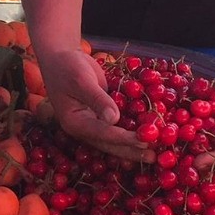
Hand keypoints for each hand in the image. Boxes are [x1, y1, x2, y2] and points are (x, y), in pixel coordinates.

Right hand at [37, 47, 151, 163]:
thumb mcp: (81, 80)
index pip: (102, 134)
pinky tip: (148, 133)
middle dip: (131, 150)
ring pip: (115, 138)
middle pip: (110, 143)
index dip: (124, 139)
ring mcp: (93, 122)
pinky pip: (118, 126)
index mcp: (75, 123)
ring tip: (154, 152)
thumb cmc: (67, 66)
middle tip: (153, 157)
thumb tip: (113, 119)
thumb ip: (98, 99)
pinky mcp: (101, 115)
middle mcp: (84, 127)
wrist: (61, 57)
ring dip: (133, 144)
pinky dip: (131, 129)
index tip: (143, 141)